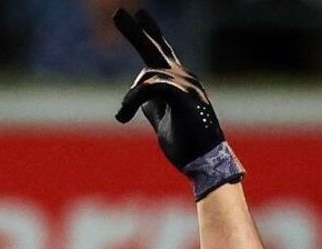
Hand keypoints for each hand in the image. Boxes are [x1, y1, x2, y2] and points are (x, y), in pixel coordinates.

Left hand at [112, 8, 242, 199]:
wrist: (203, 161)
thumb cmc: (185, 143)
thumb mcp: (161, 119)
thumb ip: (151, 104)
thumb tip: (138, 98)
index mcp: (177, 81)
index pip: (161, 51)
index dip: (150, 32)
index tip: (140, 14)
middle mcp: (184, 77)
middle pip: (155, 49)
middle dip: (136, 32)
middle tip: (118, 12)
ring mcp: (188, 85)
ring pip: (148, 76)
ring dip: (131, 98)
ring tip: (123, 116)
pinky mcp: (187, 98)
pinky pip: (155, 87)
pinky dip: (136, 99)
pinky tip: (124, 114)